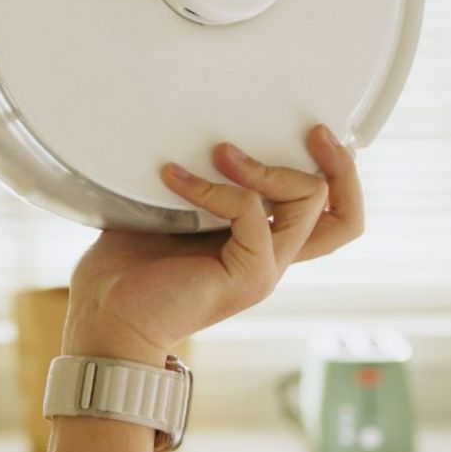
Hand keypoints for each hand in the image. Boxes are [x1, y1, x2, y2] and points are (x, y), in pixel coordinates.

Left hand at [61, 125, 363, 366]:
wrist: (106, 318)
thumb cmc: (128, 270)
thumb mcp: (169, 211)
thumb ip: (197, 180)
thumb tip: (190, 134)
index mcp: (261, 242)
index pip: (330, 215)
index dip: (339, 175)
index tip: (313, 135)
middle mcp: (273, 256)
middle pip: (344, 218)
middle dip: (339, 167)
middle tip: (312, 133)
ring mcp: (264, 269)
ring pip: (310, 204)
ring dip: (267, 167)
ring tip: (221, 152)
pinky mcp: (246, 276)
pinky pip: (249, 212)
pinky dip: (213, 188)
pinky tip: (174, 179)